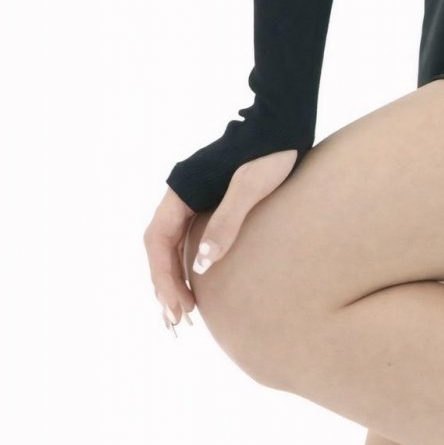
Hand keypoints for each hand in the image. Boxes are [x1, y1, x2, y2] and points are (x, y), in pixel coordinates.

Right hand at [143, 148, 298, 333]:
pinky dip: (187, 262)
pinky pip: (188, 236)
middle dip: (165, 283)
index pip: (157, 239)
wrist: (285, 124)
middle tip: (179, 320)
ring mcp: (194, 196)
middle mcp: (182, 193)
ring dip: (173, 276)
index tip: (177, 305)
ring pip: (172, 243)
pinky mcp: (210, 199)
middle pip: (161, 245)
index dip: (162, 276)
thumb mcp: (250, 187)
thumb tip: (201, 266)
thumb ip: (226, 222)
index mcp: (182, 189)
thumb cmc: (270, 153)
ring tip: (183, 312)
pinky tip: (196, 283)